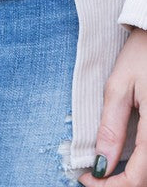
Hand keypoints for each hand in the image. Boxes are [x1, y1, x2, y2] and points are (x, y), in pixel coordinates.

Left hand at [78, 26, 146, 184]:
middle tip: (93, 177)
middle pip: (146, 180)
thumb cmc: (142, 54)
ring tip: (106, 168)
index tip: (86, 179)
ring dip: (130, 177)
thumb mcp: (120, 86)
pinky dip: (140, 164)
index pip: (137, 179)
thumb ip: (111, 128)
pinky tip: (124, 157)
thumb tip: (100, 165)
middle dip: (119, 185)